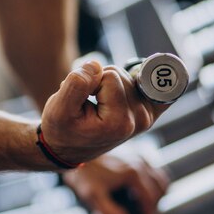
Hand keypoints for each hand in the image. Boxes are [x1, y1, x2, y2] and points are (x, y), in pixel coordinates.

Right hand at [40, 61, 168, 164]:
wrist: (69, 148)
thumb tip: (96, 64)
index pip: (109, 75)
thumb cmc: (62, 130)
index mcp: (119, 122)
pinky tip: (132, 87)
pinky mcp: (149, 112)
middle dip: (100, 81)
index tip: (83, 101)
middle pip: (121, 74)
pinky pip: (156, 84)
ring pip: (127, 75)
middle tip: (88, 102)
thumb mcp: (58, 109)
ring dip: (109, 84)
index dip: (90, 81)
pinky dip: (144, 80)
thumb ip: (77, 84)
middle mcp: (139, 120)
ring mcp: (147, 117)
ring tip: (98, 103)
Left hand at [63, 153, 169, 213]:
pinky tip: (141, 190)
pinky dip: (153, 182)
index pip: (150, 200)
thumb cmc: (82, 174)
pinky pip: (152, 168)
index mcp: (133, 174)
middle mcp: (139, 162)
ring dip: (157, 193)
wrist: (74, 150)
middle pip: (159, 189)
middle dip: (154, 207)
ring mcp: (137, 155)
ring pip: (159, 177)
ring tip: (146, 207)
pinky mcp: (132, 152)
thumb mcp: (92, 195)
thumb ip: (108, 212)